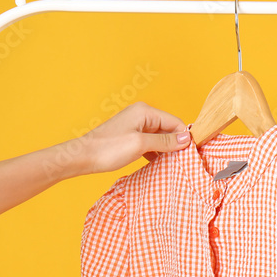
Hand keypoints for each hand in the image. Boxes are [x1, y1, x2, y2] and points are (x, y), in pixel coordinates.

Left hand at [75, 102, 192, 174]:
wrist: (84, 157)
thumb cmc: (108, 149)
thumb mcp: (140, 144)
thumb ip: (165, 141)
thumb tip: (186, 139)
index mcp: (145, 111)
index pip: (175, 122)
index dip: (185, 137)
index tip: (192, 153)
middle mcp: (142, 115)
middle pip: (169, 129)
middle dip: (176, 144)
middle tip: (183, 162)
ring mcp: (136, 126)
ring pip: (161, 137)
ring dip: (167, 150)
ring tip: (172, 164)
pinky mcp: (132, 137)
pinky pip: (151, 143)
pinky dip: (156, 152)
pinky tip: (159, 163)